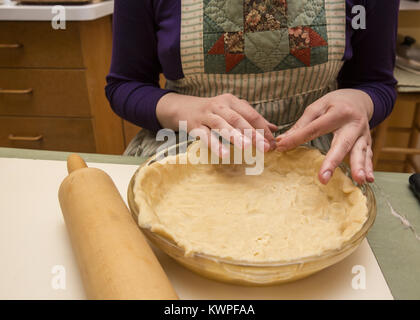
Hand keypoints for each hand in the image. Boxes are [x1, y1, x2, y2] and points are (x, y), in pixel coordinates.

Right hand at [156, 92, 276, 156]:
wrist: (182, 108)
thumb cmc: (212, 112)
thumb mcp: (231, 111)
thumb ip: (251, 119)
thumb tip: (274, 128)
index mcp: (232, 101)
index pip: (251, 114)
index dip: (263, 128)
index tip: (273, 143)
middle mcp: (220, 105)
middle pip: (239, 119)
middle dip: (254, 134)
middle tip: (265, 148)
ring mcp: (206, 115)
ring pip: (222, 125)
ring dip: (236, 136)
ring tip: (247, 148)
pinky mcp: (194, 125)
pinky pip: (206, 136)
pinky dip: (215, 145)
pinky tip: (224, 155)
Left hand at [275, 89, 373, 184]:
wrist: (360, 99)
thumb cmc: (335, 104)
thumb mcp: (317, 107)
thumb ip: (302, 125)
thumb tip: (281, 141)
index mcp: (338, 112)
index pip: (315, 128)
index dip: (297, 138)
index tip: (282, 147)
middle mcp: (353, 124)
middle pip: (342, 144)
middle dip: (332, 162)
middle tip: (323, 178)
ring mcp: (363, 134)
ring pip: (360, 151)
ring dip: (359, 166)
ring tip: (358, 179)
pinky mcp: (368, 142)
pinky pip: (369, 155)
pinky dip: (369, 167)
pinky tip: (368, 179)